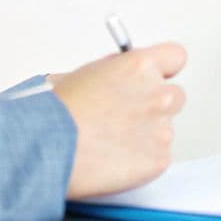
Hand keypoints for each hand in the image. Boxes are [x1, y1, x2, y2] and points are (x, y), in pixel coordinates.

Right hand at [51, 43, 188, 197]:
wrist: (45, 146)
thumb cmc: (53, 112)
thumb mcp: (82, 74)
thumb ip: (113, 73)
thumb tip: (119, 79)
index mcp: (139, 66)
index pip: (174, 57)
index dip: (163, 69)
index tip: (154, 78)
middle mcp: (157, 95)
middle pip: (175, 97)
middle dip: (155, 106)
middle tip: (126, 118)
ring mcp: (161, 129)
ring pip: (164, 131)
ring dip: (145, 136)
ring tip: (109, 144)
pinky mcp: (158, 160)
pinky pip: (156, 159)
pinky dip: (139, 162)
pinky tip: (111, 161)